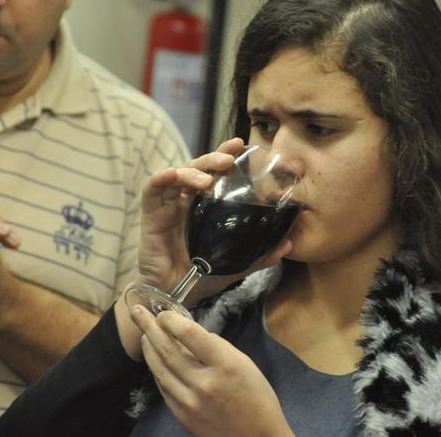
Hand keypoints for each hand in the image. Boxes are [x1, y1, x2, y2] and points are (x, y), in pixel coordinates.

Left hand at [131, 306, 293, 436]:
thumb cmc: (256, 396)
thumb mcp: (244, 363)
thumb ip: (217, 347)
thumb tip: (192, 335)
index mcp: (224, 364)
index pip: (189, 334)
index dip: (172, 320)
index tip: (164, 312)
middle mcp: (204, 382)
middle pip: (168, 349)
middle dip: (149, 327)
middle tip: (137, 312)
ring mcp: (190, 402)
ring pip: (160, 369)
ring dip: (148, 349)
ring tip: (143, 334)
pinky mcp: (182, 416)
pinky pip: (163, 388)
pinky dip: (157, 370)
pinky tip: (154, 360)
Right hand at [137, 138, 291, 306]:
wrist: (174, 296)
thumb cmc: (201, 276)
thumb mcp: (236, 264)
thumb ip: (260, 254)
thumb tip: (289, 244)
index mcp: (206, 206)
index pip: (217, 173)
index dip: (226, 155)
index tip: (241, 145)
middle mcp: (188, 200)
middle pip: (199, 168)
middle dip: (213, 158)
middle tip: (228, 158)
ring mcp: (169, 206)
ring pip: (178, 174)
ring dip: (192, 172)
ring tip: (208, 181)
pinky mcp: (151, 215)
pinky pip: (152, 190)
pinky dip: (161, 179)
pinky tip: (171, 175)